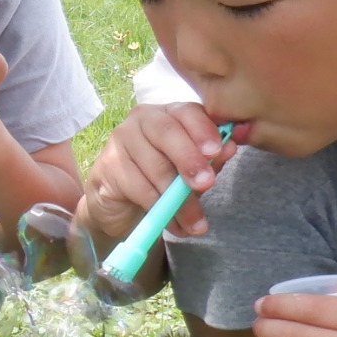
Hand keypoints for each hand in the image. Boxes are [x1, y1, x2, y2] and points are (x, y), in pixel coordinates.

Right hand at [81, 103, 234, 240]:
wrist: (121, 205)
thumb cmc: (162, 180)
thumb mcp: (193, 170)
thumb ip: (211, 159)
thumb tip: (231, 147)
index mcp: (168, 114)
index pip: (187, 112)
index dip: (203, 130)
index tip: (217, 152)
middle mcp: (141, 120)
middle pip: (167, 133)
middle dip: (189, 160)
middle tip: (206, 185)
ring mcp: (119, 141)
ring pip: (154, 166)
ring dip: (178, 198)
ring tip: (195, 224)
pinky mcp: (106, 167)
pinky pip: (137, 187)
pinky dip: (158, 207)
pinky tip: (171, 223)